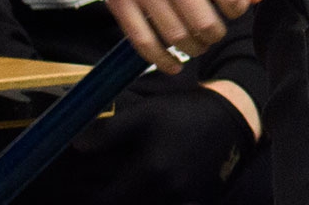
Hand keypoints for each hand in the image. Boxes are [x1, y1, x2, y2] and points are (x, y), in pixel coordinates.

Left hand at [59, 75, 257, 204]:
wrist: (233, 117)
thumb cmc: (185, 114)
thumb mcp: (147, 113)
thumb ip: (110, 130)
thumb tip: (76, 145)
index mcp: (150, 173)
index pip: (105, 200)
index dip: (91, 192)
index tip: (85, 180)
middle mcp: (166, 191)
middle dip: (110, 194)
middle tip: (102, 180)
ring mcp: (182, 199)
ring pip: (142, 204)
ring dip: (130, 195)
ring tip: (127, 178)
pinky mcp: (194, 201)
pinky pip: (165, 203)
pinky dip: (151, 196)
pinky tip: (148, 182)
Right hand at [73, 0, 259, 76]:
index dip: (239, 8)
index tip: (233, 7)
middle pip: (205, 23)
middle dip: (217, 34)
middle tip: (215, 30)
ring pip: (176, 36)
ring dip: (193, 48)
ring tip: (196, 43)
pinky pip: (141, 41)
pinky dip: (160, 59)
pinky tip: (172, 63)